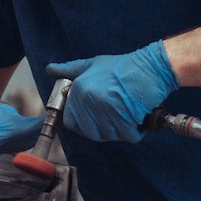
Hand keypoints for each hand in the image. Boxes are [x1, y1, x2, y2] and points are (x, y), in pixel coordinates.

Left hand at [46, 40, 178, 142]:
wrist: (151, 67)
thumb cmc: (123, 67)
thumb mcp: (93, 64)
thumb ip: (70, 70)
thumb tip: (50, 69)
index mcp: (80, 90)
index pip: (71, 122)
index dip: (82, 123)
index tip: (96, 117)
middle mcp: (90, 101)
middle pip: (90, 132)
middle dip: (102, 128)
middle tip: (115, 116)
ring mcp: (107, 111)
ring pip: (108, 136)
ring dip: (119, 130)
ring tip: (126, 114)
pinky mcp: (125, 119)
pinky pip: (127, 136)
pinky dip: (134, 132)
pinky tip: (137, 118)